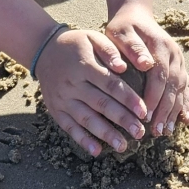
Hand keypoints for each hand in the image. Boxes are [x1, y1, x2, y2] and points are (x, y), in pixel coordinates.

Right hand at [35, 27, 150, 156]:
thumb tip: (123, 67)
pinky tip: (97, 150)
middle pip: (100, 104)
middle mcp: (72, 84)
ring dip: (105, 134)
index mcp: (84, 65)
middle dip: (122, 120)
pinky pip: (69, 127)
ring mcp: (62, 99)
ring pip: (86, 119)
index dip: (128, 99)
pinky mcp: (56, 110)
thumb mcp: (93, 37)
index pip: (110, 84)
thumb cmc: (77, 44)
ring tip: (123, 146)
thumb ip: (109, 50)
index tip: (144, 112)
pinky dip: (82, 140)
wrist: (44, 50)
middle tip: (140, 133)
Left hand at [103, 1, 188, 138]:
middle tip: (156, 130)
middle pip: (173, 85)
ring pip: (181, 89)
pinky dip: (185, 104)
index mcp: (161, 46)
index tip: (145, 115)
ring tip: (166, 131)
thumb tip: (145, 64)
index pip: (160, 75)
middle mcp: (174, 54)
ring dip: (174, 111)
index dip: (154, 96)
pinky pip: (185, 88)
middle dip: (165, 110)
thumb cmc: (124, 27)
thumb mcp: (121, 32)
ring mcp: (179, 61)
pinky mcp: (179, 67)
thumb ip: (132, 46)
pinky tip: (184, 120)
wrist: (136, 15)